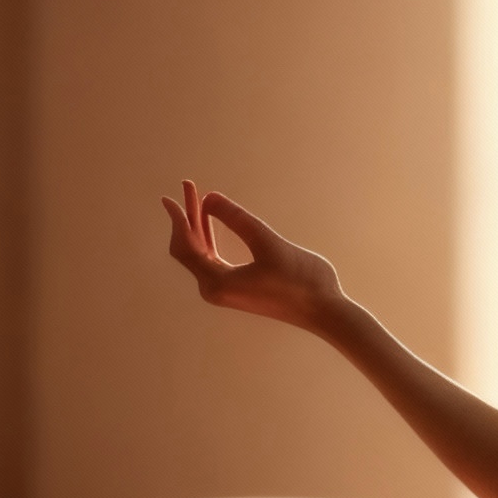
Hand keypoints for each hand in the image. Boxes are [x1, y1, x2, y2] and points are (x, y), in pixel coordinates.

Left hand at [161, 180, 345, 331]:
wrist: (325, 311)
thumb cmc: (302, 280)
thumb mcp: (270, 244)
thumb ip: (239, 221)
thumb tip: (209, 197)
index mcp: (217, 284)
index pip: (185, 247)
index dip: (178, 219)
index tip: (172, 196)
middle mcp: (215, 290)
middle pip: (188, 248)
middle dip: (186, 217)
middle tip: (187, 186)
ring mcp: (226, 290)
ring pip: (200, 253)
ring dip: (197, 225)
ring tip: (198, 198)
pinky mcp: (238, 287)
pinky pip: (213, 259)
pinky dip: (209, 238)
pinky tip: (210, 222)